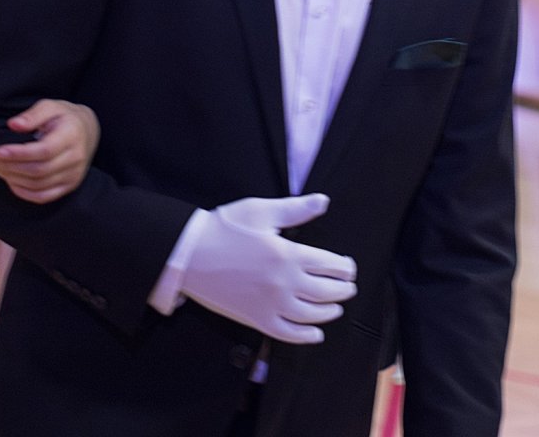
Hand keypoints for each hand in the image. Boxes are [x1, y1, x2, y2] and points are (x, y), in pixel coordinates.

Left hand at [0, 99, 99, 203]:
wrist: (88, 131)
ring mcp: (73, 175)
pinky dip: (23, 192)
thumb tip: (13, 124)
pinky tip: (9, 179)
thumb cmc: (64, 116)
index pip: (44, 151)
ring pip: (37, 185)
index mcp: (72, 136)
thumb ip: (33, 114)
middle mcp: (75, 158)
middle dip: (8, 165)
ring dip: (11, 177)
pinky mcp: (68, 186)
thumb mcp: (50, 106)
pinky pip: (42, 197)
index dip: (18, 153)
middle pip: (38, 170)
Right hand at [181, 193, 355, 344]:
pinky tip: (315, 334)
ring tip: (336, 307)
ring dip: (329, 312)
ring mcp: (270, 304)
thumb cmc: (224, 228)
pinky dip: (305, 336)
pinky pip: (287, 334)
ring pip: (311, 315)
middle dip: (343, 290)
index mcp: (288, 254)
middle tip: (349, 287)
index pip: (331, 265)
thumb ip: (295, 209)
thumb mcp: (261, 211)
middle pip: (326, 292)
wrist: (189, 253)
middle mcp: (284, 283)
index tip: (349, 267)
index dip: (345, 268)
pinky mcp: (256, 319)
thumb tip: (323, 201)